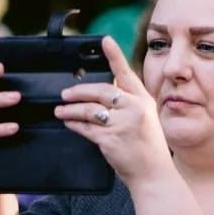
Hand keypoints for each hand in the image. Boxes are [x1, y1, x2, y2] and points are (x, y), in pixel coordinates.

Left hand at [52, 36, 172, 190]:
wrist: (153, 174)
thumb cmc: (147, 148)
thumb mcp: (144, 119)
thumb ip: (127, 105)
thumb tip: (104, 94)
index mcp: (143, 100)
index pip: (126, 73)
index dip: (114, 56)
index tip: (104, 40)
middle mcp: (134, 108)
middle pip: (100, 91)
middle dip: (79, 92)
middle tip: (65, 94)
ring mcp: (122, 123)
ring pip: (89, 109)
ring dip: (71, 109)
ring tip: (60, 110)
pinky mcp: (109, 139)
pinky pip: (86, 128)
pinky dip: (74, 125)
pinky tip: (68, 123)